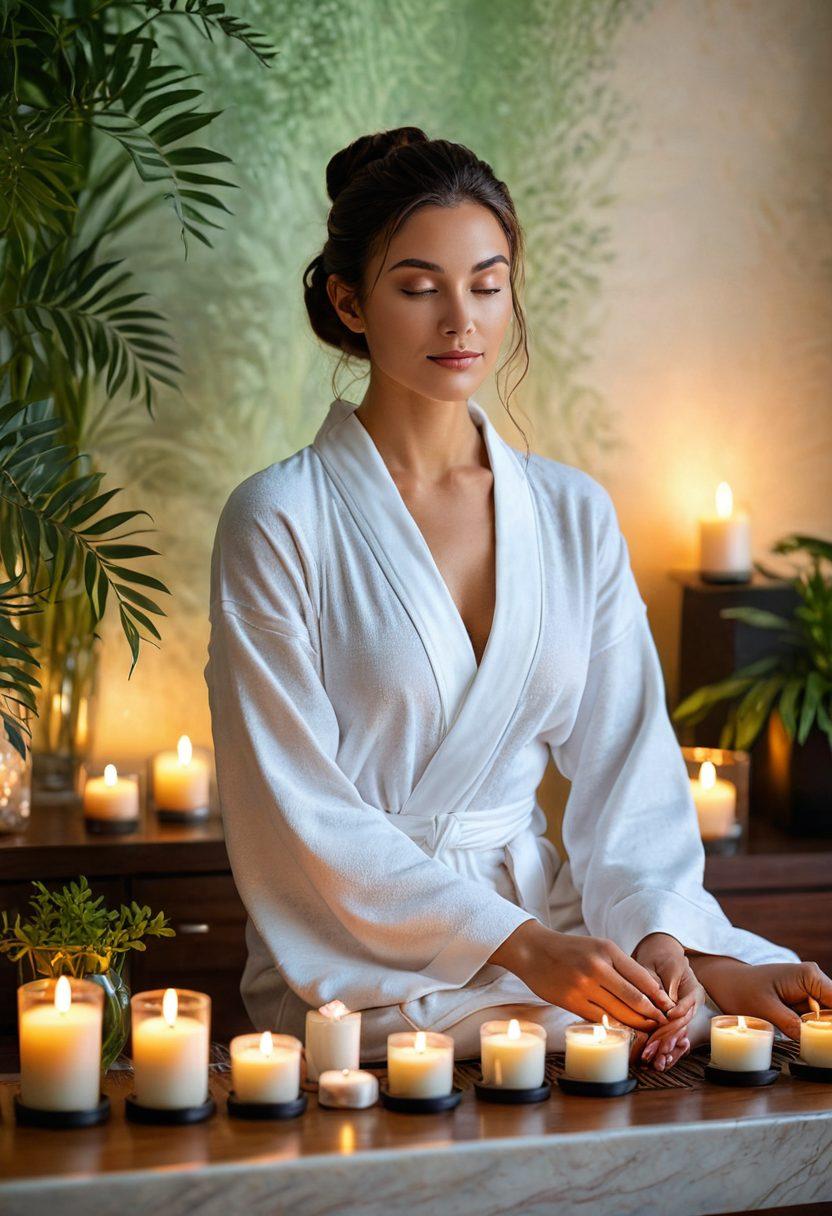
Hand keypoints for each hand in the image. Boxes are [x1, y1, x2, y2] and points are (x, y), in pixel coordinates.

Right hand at [490, 920, 674, 1032]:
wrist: (533, 950)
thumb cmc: (570, 950)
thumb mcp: (597, 948)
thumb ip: (620, 967)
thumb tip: (650, 992)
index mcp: (607, 950)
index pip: (642, 978)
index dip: (659, 997)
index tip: (670, 1008)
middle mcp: (597, 967)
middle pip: (635, 999)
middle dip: (653, 1016)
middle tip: (664, 1026)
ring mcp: (583, 986)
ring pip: (619, 1012)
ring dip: (638, 1025)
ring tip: (649, 1032)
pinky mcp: (571, 1002)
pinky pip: (600, 1019)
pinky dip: (615, 1028)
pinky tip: (625, 1032)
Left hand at [631, 933, 702, 1069]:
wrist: (662, 957)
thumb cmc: (663, 958)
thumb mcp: (666, 966)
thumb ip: (665, 983)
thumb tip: (666, 1003)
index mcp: (694, 991)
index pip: (687, 1007)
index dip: (679, 1012)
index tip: (668, 1017)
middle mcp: (692, 1006)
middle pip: (682, 1024)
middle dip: (670, 1036)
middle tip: (659, 1048)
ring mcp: (684, 1015)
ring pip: (676, 1033)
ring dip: (665, 1045)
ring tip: (654, 1057)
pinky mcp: (673, 1022)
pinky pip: (670, 1035)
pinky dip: (661, 1045)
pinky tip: (653, 1058)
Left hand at [688, 956, 831, 1039]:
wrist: (725, 984)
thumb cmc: (741, 990)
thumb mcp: (765, 1010)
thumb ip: (792, 1025)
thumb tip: (815, 1041)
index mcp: (809, 976)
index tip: (826, 1038)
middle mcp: (815, 981)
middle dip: (826, 1030)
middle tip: (821, 1046)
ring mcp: (810, 993)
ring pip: (827, 1019)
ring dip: (821, 1032)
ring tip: (801, 1036)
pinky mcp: (803, 1004)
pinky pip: (817, 1021)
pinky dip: (815, 1033)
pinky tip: (810, 1041)